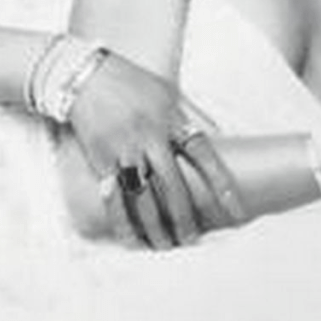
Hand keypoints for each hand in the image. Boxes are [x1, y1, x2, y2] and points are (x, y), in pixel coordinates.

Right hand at [68, 52, 228, 248]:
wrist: (84, 75)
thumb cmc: (130, 81)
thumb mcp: (166, 90)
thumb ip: (191, 113)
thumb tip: (217, 133)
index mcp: (169, 119)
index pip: (202, 155)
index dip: (221, 183)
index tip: (236, 210)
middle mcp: (149, 136)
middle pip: (173, 185)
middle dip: (185, 217)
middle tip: (192, 240)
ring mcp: (124, 148)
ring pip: (144, 197)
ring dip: (156, 226)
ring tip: (166, 245)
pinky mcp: (101, 157)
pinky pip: (113, 196)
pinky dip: (122, 221)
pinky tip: (132, 239)